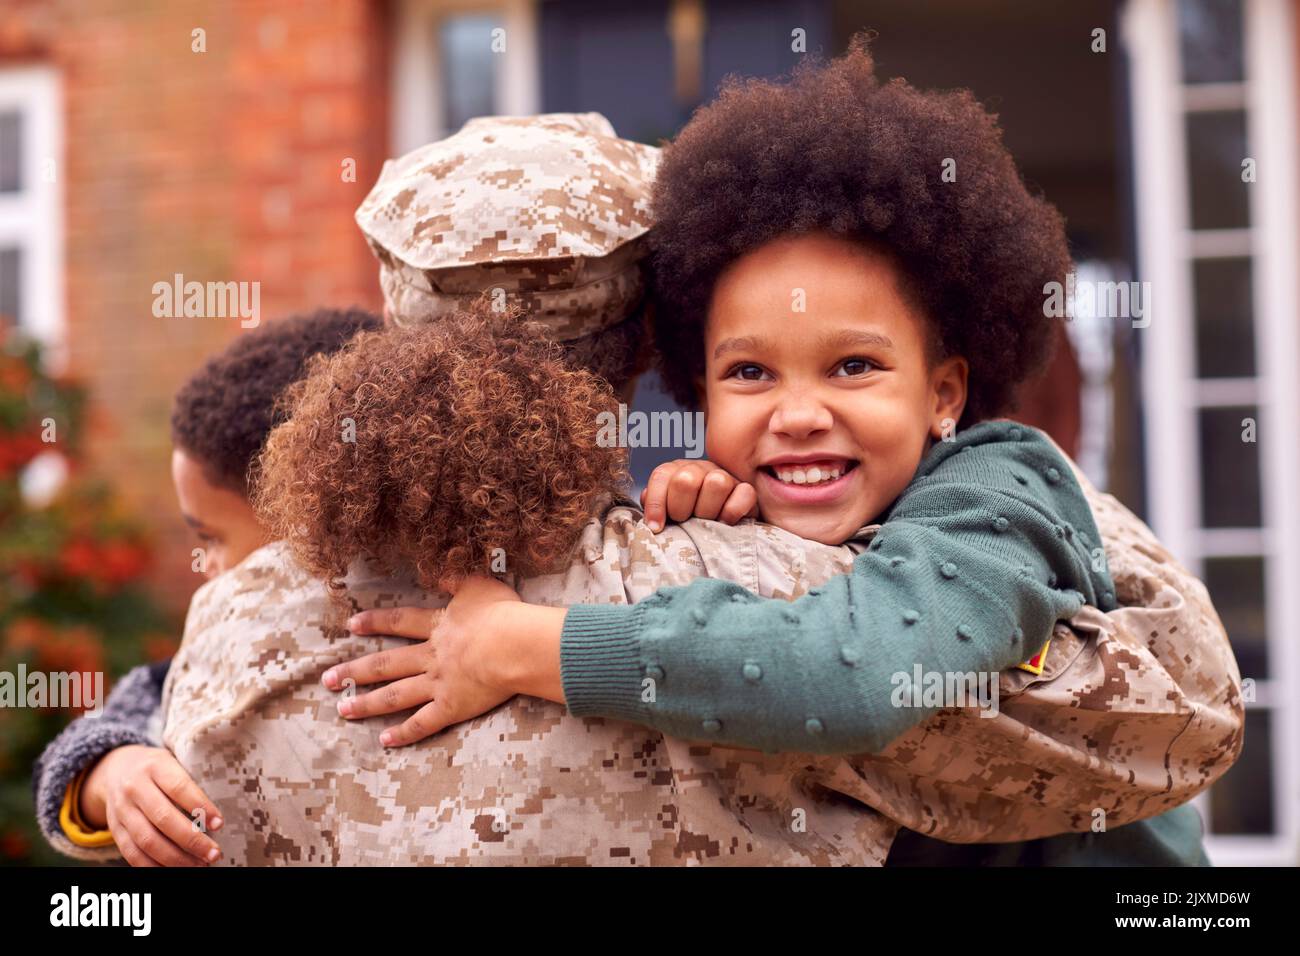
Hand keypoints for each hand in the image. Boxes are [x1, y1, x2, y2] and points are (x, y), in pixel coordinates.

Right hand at [81, 745, 223, 866]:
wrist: (116, 769)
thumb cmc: (158, 768)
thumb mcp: (173, 761)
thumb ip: (191, 782)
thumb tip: (217, 817)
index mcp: (155, 766)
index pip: (179, 788)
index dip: (200, 807)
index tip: (219, 824)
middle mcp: (134, 788)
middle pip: (164, 818)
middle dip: (192, 840)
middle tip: (214, 853)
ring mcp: (122, 810)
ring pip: (147, 840)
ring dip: (176, 858)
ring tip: (199, 864)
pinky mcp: (115, 829)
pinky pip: (132, 853)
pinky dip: (154, 866)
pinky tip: (175, 869)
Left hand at [324, 575, 525, 746]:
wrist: (515, 645)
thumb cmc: (502, 614)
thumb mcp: (479, 585)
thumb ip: (456, 577)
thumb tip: (438, 567)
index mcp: (437, 627)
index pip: (399, 622)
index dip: (375, 623)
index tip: (351, 626)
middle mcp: (430, 657)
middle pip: (386, 664)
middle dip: (355, 671)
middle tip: (328, 679)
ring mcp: (439, 684)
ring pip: (396, 695)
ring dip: (367, 703)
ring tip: (343, 709)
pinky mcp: (452, 707)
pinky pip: (423, 723)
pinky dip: (404, 732)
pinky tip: (384, 740)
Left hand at [640, 458, 756, 531]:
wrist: (722, 528)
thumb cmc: (689, 520)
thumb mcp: (667, 512)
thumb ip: (654, 505)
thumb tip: (648, 504)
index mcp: (676, 471)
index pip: (661, 476)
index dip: (656, 504)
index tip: (657, 527)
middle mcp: (700, 469)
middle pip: (686, 480)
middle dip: (681, 508)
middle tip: (684, 522)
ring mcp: (725, 476)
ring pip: (716, 483)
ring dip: (707, 510)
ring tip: (705, 524)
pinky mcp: (747, 490)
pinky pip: (743, 494)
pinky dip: (732, 512)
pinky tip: (725, 523)